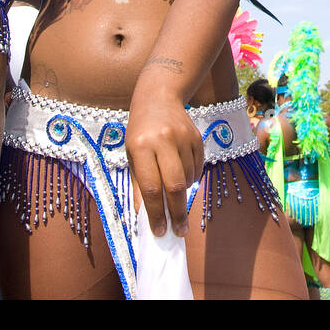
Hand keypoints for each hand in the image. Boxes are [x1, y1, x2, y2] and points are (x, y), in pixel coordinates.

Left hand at [126, 94, 202, 237]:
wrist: (158, 97)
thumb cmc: (140, 131)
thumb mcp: (132, 155)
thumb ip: (139, 185)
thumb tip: (144, 216)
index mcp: (141, 146)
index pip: (151, 187)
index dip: (155, 212)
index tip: (160, 231)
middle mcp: (162, 141)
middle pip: (174, 185)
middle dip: (176, 212)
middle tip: (179, 230)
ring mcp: (182, 137)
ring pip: (188, 178)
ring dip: (182, 192)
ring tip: (174, 191)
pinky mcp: (197, 137)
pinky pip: (198, 168)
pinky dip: (191, 178)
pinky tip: (183, 173)